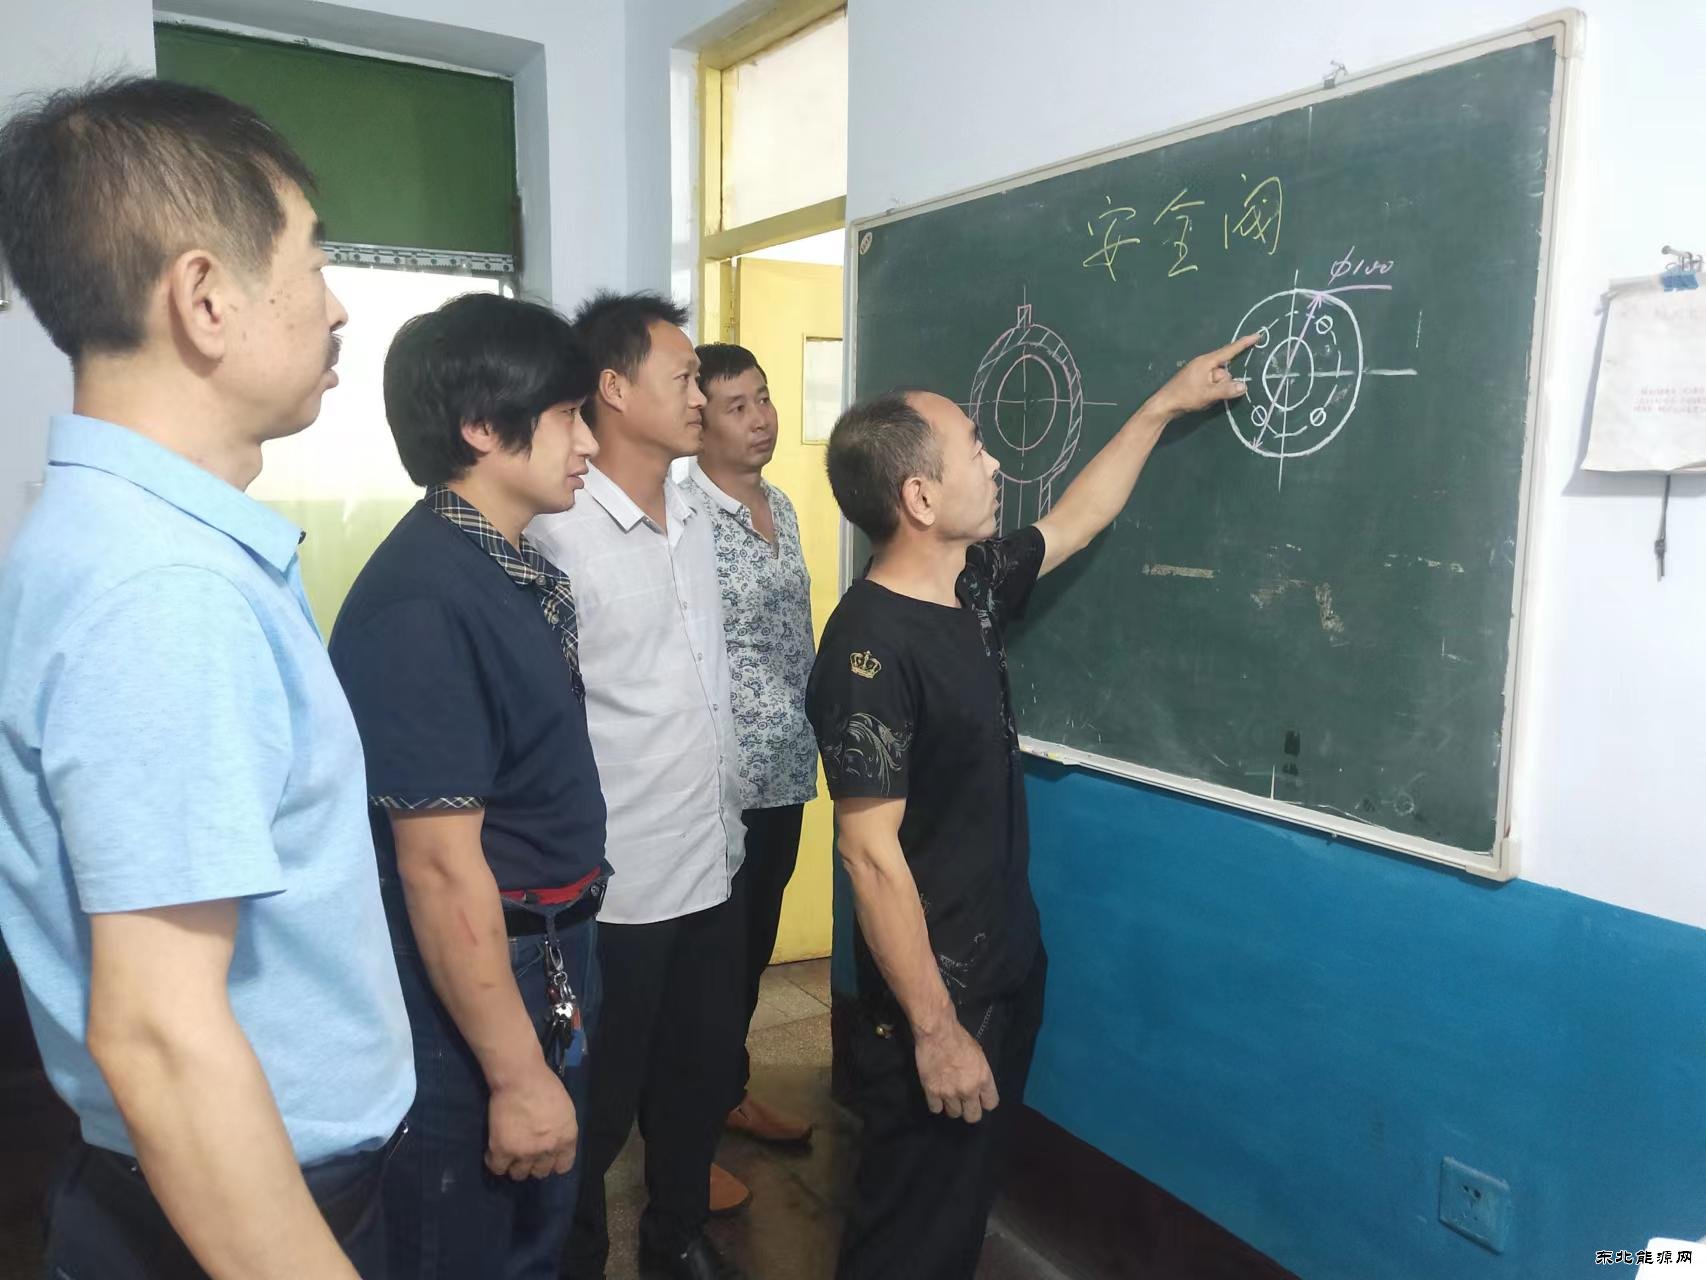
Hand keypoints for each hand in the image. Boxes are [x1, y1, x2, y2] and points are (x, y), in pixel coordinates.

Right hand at [486, 1062, 576, 1179]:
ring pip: (519, 1174)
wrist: (520, 1078)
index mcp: (567, 1139)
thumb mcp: (565, 1110)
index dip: (553, 1163)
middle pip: (540, 1172)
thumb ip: (561, 1131)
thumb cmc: (544, 1086)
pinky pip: (497, 1168)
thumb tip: (554, 1143)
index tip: (545, 1157)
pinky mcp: (502, 1150)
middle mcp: (548, 1150)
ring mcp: (525, 1153)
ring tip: (510, 1153)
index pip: (563, 1167)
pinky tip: (496, 1152)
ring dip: (515, 1165)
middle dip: (534, 1164)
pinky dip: (495, 1162)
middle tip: (526, 1152)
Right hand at [914, 1020, 998, 1123]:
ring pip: (954, 1114)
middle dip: (970, 1110)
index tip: (979, 1097)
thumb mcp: (979, 1056)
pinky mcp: (932, 1092)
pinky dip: (936, 1103)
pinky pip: (936, 1109)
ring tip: (948, 1095)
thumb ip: (981, 1075)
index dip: (984, 1101)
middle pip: (973, 1116)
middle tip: (964, 1101)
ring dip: (952, 1106)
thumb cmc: (960, 1039)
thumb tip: (979, 1088)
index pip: (991, 1104)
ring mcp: (950, 1093)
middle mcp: (969, 1090)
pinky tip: (936, 1094)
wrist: (937, 1032)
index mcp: (983, 1079)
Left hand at [1147, 333, 1259, 417]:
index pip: (1230, 350)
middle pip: (1225, 372)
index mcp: (1206, 362)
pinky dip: (1211, 392)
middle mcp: (1204, 364)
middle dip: (1223, 384)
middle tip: (1209, 394)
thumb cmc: (1184, 397)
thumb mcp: (1208, 394)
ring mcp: (1200, 373)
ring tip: (1202, 397)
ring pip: (1219, 381)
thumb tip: (1244, 386)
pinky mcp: (1197, 381)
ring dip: (1216, 391)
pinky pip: (1212, 385)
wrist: (1164, 405)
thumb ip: (1227, 390)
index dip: (1244, 344)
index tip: (1257, 335)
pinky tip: (1200, 399)